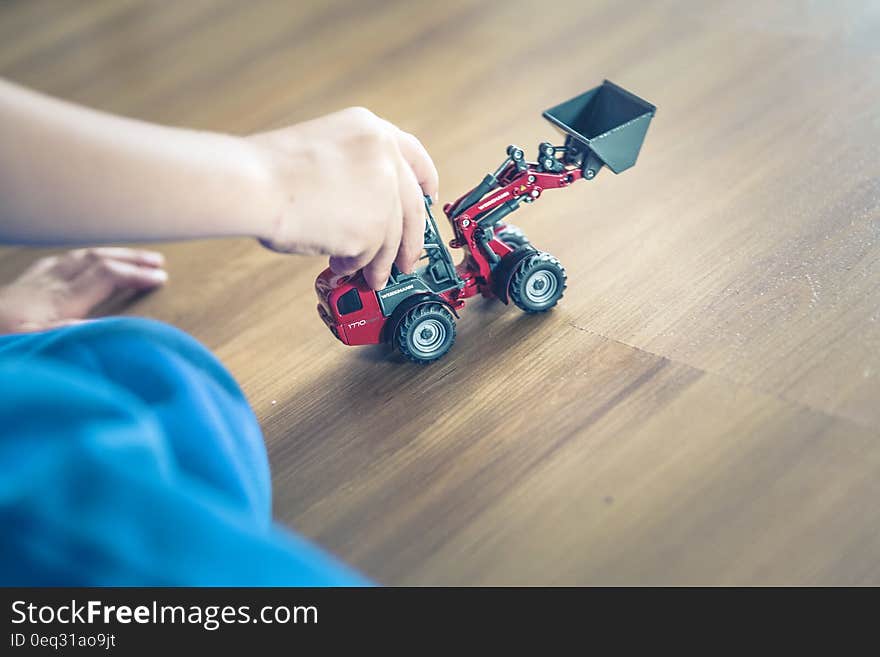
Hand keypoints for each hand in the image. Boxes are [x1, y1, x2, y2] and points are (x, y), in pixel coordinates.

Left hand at [0, 248, 166, 333]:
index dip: (136, 275)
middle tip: (158, 260)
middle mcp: (48, 285)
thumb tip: (109, 324)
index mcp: (58, 302)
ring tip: (131, 257)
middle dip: (130, 258)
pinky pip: (57, 263)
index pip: (107, 277)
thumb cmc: (2, 341)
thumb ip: (71, 333)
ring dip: (109, 254)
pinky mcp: (20, 286)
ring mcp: (33, 283)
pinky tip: (82, 262)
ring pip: (78, 258)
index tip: (162, 279)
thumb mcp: (35, 344)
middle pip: (97, 260)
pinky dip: (80, 259)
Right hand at [250, 107, 438, 288]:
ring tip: (370, 276)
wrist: (254, 184)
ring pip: (393, 238)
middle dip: (412, 240)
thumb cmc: (270, 170)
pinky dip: (356, 266)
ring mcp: (383, 194)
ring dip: (381, 263)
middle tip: (408, 259)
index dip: (425, 180)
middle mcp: (385, 157)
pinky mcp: (375, 228)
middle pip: (413, 207)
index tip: (430, 196)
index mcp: (370, 129)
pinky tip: (341, 265)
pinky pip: (371, 256)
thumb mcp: (323, 149)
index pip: (414, 155)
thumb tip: (368, 208)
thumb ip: (354, 170)